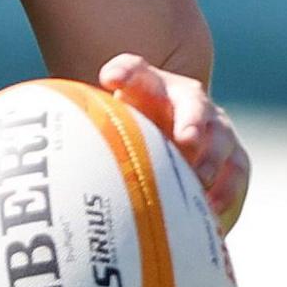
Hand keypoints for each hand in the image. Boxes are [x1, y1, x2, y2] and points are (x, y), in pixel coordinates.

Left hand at [98, 54, 250, 234]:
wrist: (169, 154)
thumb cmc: (128, 149)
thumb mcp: (110, 139)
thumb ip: (91, 143)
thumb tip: (50, 169)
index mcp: (149, 90)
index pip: (136, 73)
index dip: (126, 73)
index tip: (110, 79)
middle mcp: (187, 103)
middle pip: (191, 104)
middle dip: (190, 120)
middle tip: (185, 141)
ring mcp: (215, 129)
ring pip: (220, 137)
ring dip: (211, 159)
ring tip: (198, 181)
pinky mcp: (233, 159)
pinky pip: (237, 172)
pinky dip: (226, 192)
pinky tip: (211, 214)